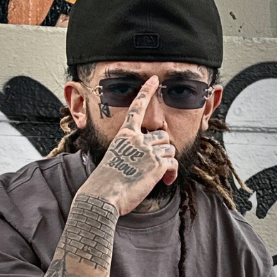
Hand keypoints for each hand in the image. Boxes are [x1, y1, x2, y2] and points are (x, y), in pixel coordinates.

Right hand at [79, 76, 177, 215]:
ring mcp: (147, 151)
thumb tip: (142, 162)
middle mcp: (136, 140)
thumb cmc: (104, 184)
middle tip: (157, 165)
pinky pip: (173, 164)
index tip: (154, 79)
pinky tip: (165, 182)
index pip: (136, 108)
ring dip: (167, 163)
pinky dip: (171, 173)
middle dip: (163, 149)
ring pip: (170, 149)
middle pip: (162, 135)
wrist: (102, 196)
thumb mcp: (114, 161)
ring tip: (160, 177)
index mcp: (124, 136)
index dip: (146, 92)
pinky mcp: (157, 164)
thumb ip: (129, 155)